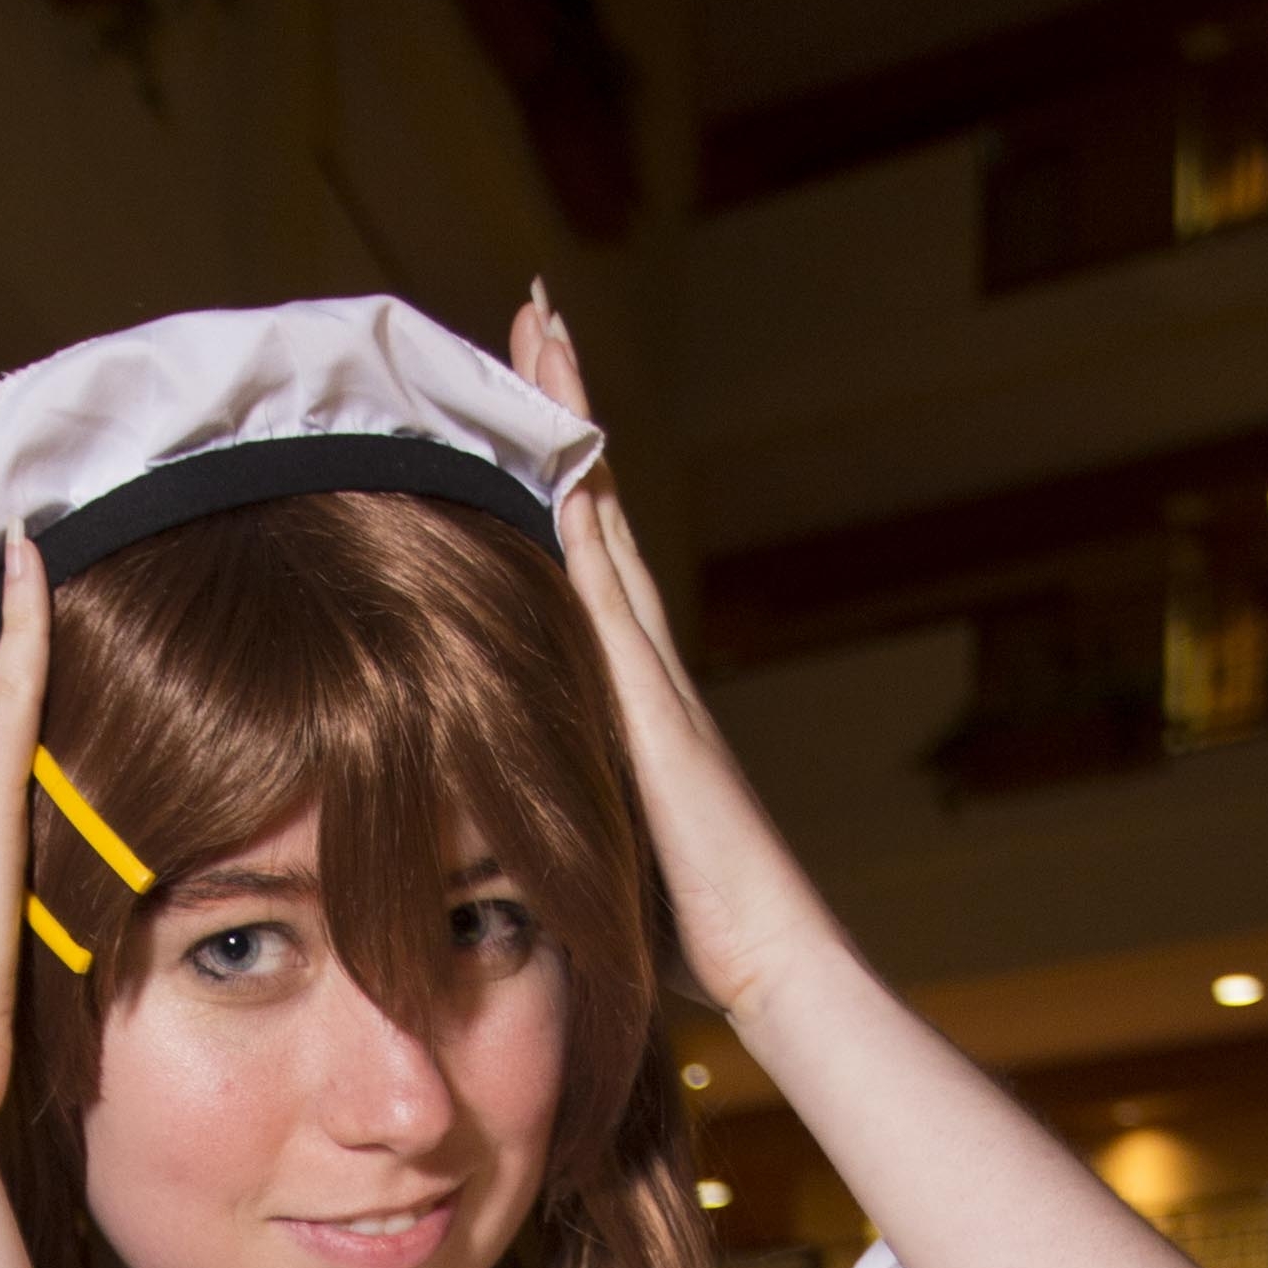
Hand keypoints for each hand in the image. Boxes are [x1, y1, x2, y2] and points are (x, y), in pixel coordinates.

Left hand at [509, 289, 844, 1035]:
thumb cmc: (694, 929)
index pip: (584, 556)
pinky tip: (557, 455)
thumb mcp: (602, 845)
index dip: (555, 472)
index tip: (523, 392)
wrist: (770, 958)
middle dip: (565, 405)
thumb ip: (564, 805)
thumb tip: (498, 823)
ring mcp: (657, 677)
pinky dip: (585, 521)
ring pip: (604, 520)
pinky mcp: (659, 711)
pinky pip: (611, 595)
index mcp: (634, 693)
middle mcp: (648, 663)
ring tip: (540, 327)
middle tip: (534, 309)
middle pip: (597, 505)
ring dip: (573, 421)